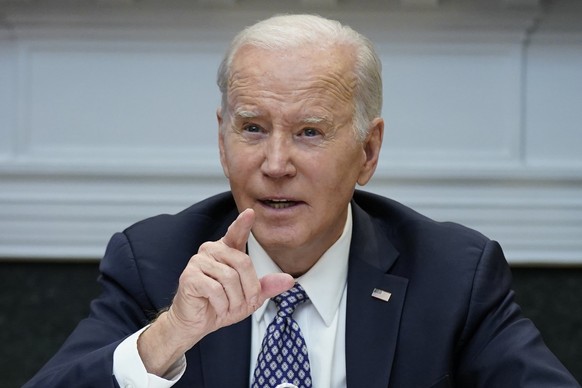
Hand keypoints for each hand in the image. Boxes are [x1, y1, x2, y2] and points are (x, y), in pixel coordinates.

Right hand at [138, 208, 294, 375]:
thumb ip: (267, 286)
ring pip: (229, 277)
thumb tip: (289, 280)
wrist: (196, 324)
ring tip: (228, 306)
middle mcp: (212, 251)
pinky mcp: (189, 276)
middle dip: (249, 289)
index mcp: (227, 251)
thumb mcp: (250, 298)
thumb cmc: (221, 306)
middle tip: (244, 302)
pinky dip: (222, 304)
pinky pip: (215, 289)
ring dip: (234, 299)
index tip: (251, 213)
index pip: (236, 233)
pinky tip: (218, 307)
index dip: (243, 223)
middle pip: (242, 262)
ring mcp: (198, 262)